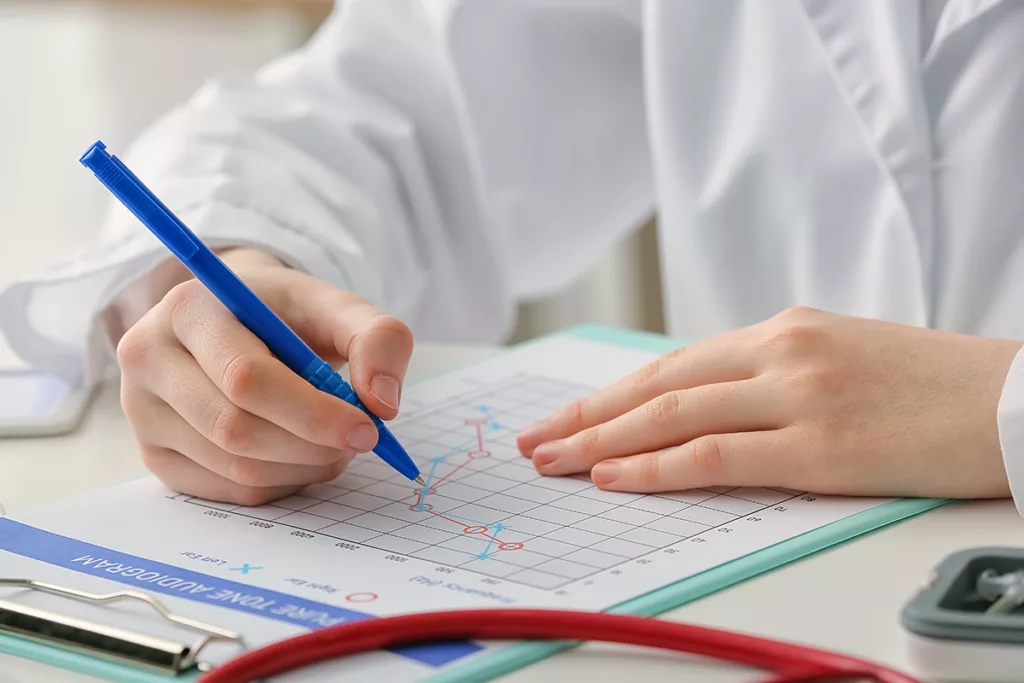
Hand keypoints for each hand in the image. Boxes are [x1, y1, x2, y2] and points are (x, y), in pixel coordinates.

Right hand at [116, 249, 412, 505]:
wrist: (236, 319)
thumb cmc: (285, 314)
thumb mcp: (337, 306)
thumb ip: (377, 338)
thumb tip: (382, 404)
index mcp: (189, 309)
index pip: (246, 378)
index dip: (313, 413)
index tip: (367, 428)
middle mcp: (149, 358)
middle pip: (235, 429)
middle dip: (311, 445)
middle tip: (358, 440)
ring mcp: (142, 412)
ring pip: (233, 467)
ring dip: (301, 467)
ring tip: (333, 444)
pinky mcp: (154, 454)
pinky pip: (226, 490)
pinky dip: (279, 483)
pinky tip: (299, 456)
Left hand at [517, 307, 1022, 498]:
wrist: (1014, 398)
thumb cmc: (930, 386)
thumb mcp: (839, 359)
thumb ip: (771, 376)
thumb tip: (706, 406)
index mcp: (783, 331)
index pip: (674, 363)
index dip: (612, 392)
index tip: (567, 415)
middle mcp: (781, 353)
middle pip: (658, 385)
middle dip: (586, 415)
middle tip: (534, 439)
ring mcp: (799, 395)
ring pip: (673, 415)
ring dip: (601, 440)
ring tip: (552, 460)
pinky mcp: (822, 445)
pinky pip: (716, 455)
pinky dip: (656, 466)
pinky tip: (614, 476)